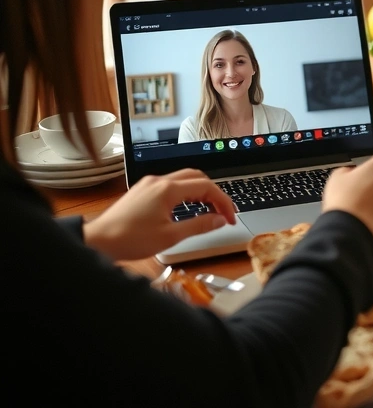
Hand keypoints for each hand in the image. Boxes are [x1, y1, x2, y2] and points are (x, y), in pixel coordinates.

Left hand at [82, 169, 236, 260]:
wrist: (97, 240)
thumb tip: (219, 220)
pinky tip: (186, 208)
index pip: (207, 187)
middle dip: (214, 193)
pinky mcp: (142, 190)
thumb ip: (199, 225)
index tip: (230, 217)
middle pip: (197, 177)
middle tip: (223, 212)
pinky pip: (171, 185)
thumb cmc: (129, 239)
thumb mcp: (170, 236)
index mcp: (168, 189)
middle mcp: (159, 180)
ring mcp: (149, 183)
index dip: (223, 201)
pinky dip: (185, 193)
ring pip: (184, 179)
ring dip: (200, 192)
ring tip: (208, 211)